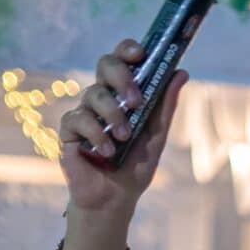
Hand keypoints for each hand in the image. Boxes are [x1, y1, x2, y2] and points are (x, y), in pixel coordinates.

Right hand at [58, 38, 185, 217]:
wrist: (114, 199)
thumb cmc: (134, 167)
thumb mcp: (155, 137)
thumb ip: (165, 106)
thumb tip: (181, 72)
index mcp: (122, 94)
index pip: (122, 60)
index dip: (127, 50)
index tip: (140, 53)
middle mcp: (102, 97)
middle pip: (105, 64)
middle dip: (121, 77)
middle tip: (136, 101)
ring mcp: (84, 111)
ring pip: (94, 93)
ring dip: (113, 115)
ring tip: (124, 138)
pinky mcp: (69, 130)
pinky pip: (79, 119)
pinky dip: (96, 135)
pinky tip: (106, 152)